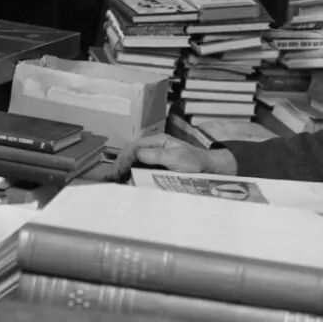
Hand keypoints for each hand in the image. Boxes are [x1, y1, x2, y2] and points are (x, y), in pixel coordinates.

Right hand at [111, 134, 236, 178]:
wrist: (210, 169)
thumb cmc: (196, 163)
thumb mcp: (176, 158)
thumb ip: (156, 155)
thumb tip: (136, 154)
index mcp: (159, 141)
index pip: (135, 147)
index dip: (124, 158)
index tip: (117, 170)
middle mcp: (155, 147)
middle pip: (131, 153)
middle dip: (120, 164)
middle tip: (111, 177)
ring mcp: (156, 156)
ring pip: (134, 161)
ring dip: (124, 169)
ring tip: (115, 179)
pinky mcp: (158, 166)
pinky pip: (141, 168)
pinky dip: (132, 174)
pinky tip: (126, 180)